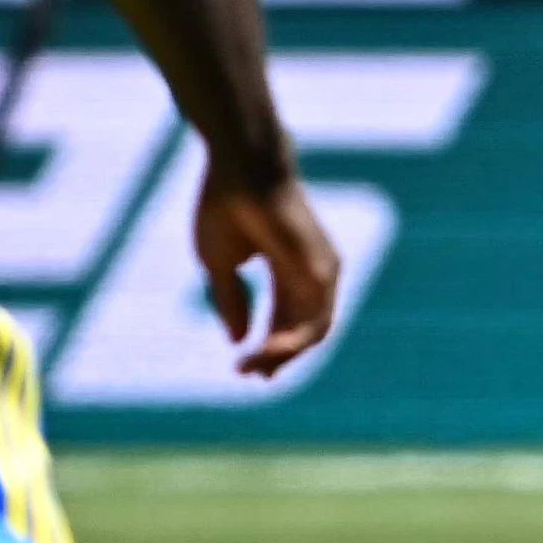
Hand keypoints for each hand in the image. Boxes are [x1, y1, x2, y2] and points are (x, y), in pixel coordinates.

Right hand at [195, 163, 340, 377]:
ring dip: (284, 353)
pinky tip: (269, 350)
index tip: (245, 366)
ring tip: (254, 367)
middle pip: (303, 328)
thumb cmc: (226, 206)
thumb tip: (239, 341)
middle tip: (249, 373)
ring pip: (314, 329)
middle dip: (276, 355)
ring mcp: (321, 270)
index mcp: (286, 269)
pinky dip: (295, 339)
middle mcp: (310, 272)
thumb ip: (232, 301)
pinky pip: (316, 317)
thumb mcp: (220, 264)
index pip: (287, 318)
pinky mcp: (323, 268)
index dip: (268, 345)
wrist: (240, 170)